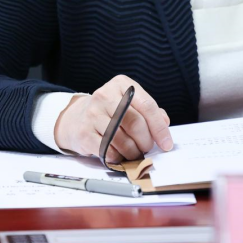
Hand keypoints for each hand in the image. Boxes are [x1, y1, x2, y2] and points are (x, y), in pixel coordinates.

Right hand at [53, 75, 173, 162]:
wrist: (76, 118)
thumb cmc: (109, 111)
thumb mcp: (129, 102)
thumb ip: (149, 111)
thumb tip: (164, 123)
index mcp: (121, 85)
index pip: (147, 105)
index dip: (159, 127)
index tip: (166, 143)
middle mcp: (105, 96)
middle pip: (135, 122)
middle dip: (146, 141)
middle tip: (147, 148)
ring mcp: (92, 114)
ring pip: (122, 139)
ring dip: (133, 151)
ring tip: (134, 153)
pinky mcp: (84, 133)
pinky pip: (108, 150)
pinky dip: (118, 157)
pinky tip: (119, 155)